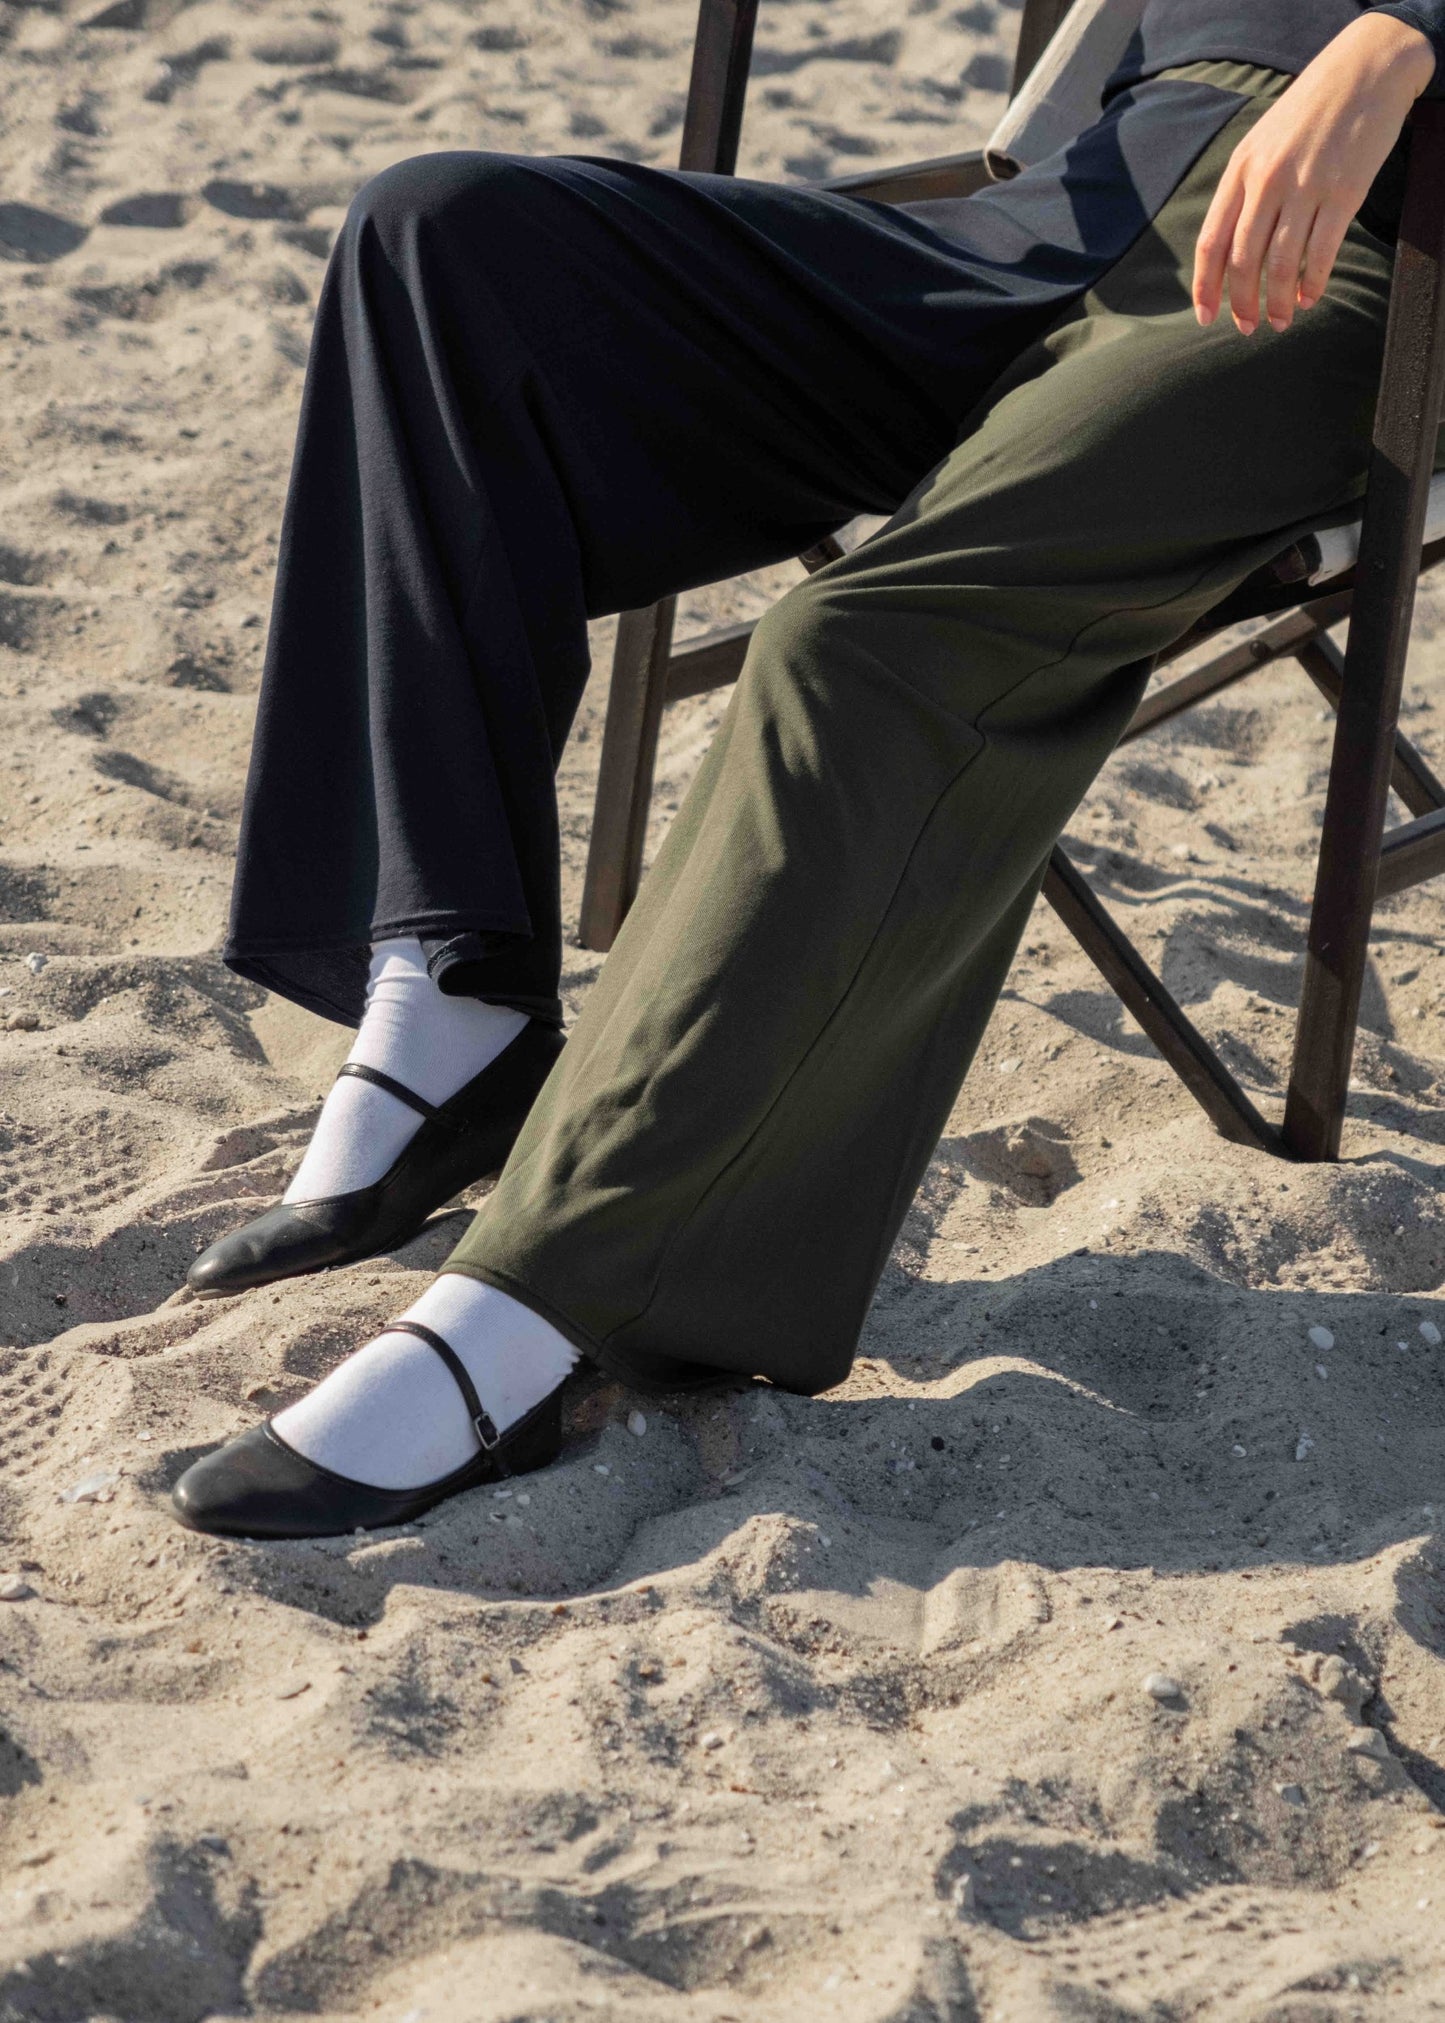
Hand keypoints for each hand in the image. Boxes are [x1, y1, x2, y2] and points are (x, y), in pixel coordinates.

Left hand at [1193, 13, 1435, 335]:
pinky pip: (1321, 252)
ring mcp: (1306, 187)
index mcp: (1240, 171)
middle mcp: (1267, 181)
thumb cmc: (1308, 113)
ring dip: (1277, 301)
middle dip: (1242, 303)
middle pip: (1242, 261)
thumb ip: (1244, 191)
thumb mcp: (1262, 144)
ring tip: (1281, 320)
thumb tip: (1230, 250)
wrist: (1364, 70)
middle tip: (1247, 328)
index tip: (1206, 317)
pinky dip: (1313, 283)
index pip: (1211, 242)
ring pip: (1280, 263)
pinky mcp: (1343, 192)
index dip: (1206, 287)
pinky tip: (1310, 297)